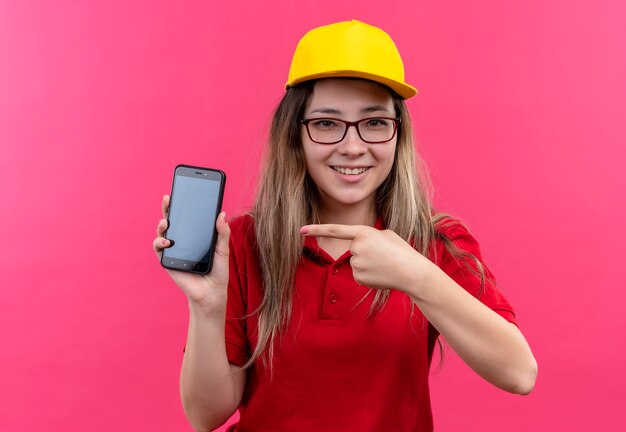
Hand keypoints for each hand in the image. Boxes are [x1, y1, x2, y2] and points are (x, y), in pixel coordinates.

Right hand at [153, 195, 229, 312]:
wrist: (212, 293)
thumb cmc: (218, 272)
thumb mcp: (223, 250)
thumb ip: (222, 233)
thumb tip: (221, 213)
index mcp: (196, 235)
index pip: (188, 216)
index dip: (184, 203)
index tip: (184, 190)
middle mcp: (183, 239)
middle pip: (173, 219)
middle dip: (169, 208)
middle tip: (169, 198)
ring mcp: (174, 249)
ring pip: (162, 231)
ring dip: (162, 224)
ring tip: (166, 222)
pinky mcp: (168, 261)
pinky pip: (159, 249)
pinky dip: (160, 242)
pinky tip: (167, 240)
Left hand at [300, 224, 432, 291]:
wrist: (411, 272)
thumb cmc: (401, 250)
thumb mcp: (386, 235)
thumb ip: (367, 237)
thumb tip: (357, 248)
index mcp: (363, 233)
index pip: (335, 230)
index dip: (317, 229)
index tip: (301, 230)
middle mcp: (355, 248)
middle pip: (352, 249)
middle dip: (365, 251)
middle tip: (383, 255)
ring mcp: (355, 264)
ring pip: (355, 262)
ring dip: (367, 263)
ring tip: (384, 264)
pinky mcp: (358, 278)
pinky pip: (358, 274)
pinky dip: (368, 274)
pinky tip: (381, 274)